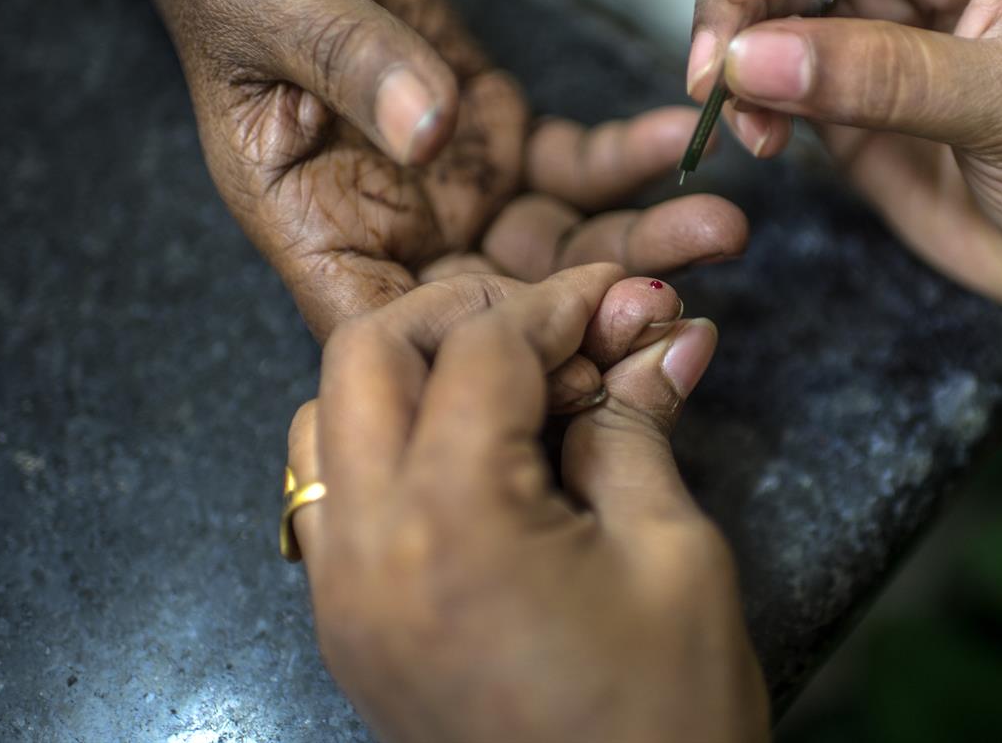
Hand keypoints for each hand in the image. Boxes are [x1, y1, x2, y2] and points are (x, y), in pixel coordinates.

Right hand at [140, 0, 744, 338]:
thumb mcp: (277, 9)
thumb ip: (354, 67)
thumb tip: (432, 132)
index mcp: (318, 234)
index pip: (395, 327)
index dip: (476, 351)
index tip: (565, 348)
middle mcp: (396, 235)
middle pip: (501, 304)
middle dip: (591, 311)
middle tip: (676, 300)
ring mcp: (456, 196)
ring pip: (559, 247)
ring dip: (639, 244)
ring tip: (721, 227)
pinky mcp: (501, 145)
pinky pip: (577, 169)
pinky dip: (630, 159)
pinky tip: (678, 139)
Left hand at [285, 265, 769, 742]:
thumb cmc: (668, 719)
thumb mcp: (674, 556)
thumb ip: (638, 428)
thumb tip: (663, 335)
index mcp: (454, 523)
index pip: (483, 349)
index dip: (563, 306)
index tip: (625, 301)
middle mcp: (366, 550)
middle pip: (366, 353)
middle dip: (460, 313)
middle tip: (551, 326)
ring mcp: (340, 595)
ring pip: (327, 418)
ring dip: (411, 376)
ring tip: (513, 389)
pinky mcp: (346, 628)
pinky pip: (333, 495)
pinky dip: (390, 444)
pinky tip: (475, 457)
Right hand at [690, 0, 1001, 323]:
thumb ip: (889, 77)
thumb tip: (760, 58)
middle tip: (716, 64)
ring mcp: (874, 31)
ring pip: (769, 1)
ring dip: (733, 47)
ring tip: (730, 107)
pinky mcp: (844, 99)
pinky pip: (770, 78)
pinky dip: (746, 102)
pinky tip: (758, 138)